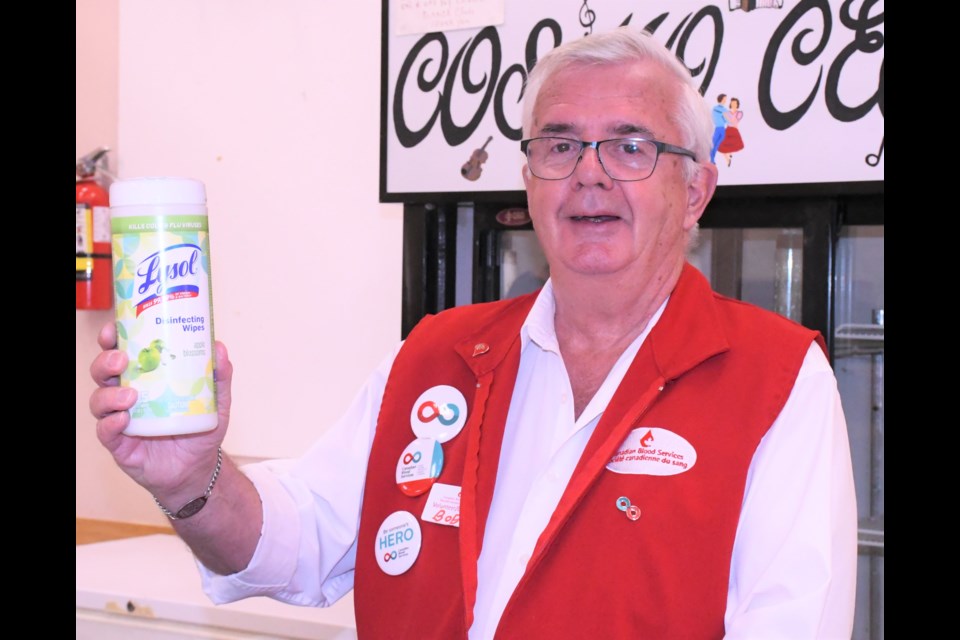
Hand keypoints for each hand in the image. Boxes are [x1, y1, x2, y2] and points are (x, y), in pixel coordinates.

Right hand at [88, 322, 234, 503]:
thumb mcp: (216, 401)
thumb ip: (220, 376)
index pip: (121, 353)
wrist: (198, 469)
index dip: (113, 339)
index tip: (115, 328)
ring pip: (99, 401)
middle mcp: (127, 396)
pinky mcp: (120, 445)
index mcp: (145, 378)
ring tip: (131, 396)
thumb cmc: (200, 430)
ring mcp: (120, 420)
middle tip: (122, 360)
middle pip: (103, 373)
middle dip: (106, 362)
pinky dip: (110, 423)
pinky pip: (105, 432)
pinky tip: (123, 419)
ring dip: (109, 394)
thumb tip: (219, 348)